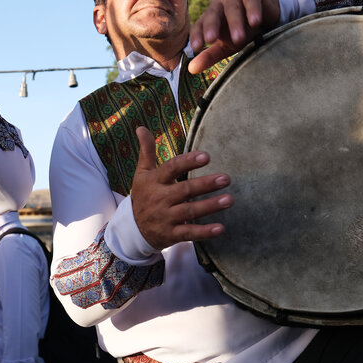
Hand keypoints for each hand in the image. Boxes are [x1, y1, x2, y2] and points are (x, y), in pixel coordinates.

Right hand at [130, 126, 231, 249]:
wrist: (133, 229)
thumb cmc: (144, 196)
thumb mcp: (142, 173)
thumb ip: (147, 151)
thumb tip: (141, 127)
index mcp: (154, 181)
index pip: (171, 168)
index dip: (188, 162)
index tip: (206, 156)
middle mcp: (160, 199)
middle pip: (185, 190)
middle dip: (205, 184)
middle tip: (226, 178)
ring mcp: (166, 218)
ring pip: (190, 211)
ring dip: (210, 206)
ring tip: (229, 200)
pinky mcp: (171, 234)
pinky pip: (189, 233)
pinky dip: (204, 232)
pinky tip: (221, 228)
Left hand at [188, 0, 280, 73]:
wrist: (265, 12)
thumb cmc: (242, 30)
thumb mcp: (226, 45)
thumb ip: (210, 55)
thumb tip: (191, 69)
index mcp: (210, 17)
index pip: (199, 25)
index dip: (197, 35)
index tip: (196, 48)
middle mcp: (219, 4)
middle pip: (213, 13)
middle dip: (211, 26)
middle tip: (211, 40)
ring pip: (232, 7)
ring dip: (235, 22)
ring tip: (239, 39)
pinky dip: (253, 10)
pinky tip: (255, 22)